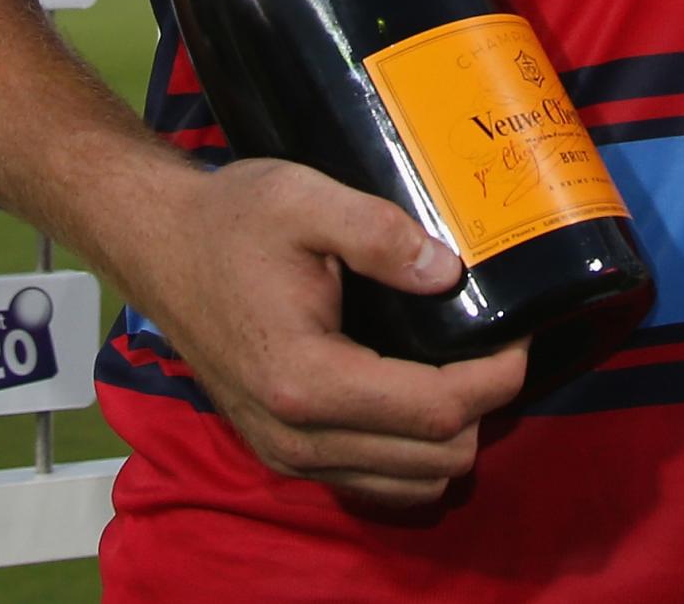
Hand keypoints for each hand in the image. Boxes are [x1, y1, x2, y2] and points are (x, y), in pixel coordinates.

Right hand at [123, 156, 527, 507]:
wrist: (161, 246)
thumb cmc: (231, 219)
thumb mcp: (306, 200)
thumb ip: (382, 234)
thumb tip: (450, 272)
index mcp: (307, 379)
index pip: (435, 409)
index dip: (497, 376)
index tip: (522, 331)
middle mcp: (297, 437)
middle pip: (434, 460)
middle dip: (481, 407)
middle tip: (493, 341)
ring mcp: (288, 455)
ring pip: (409, 484)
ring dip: (450, 435)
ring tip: (461, 365)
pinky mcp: (283, 454)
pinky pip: (374, 482)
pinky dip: (412, 453)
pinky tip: (416, 393)